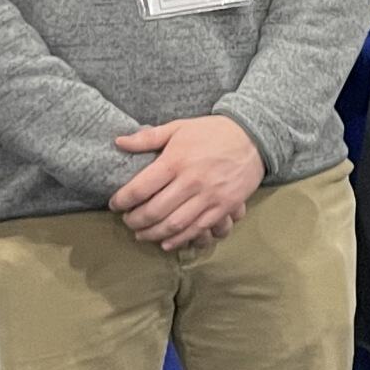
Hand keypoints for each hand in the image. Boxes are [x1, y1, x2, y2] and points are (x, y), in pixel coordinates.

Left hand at [111, 116, 264, 250]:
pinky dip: (180, 239)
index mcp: (176, 160)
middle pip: (155, 211)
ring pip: (175, 224)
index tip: (115, 205)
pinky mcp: (225, 206)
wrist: (254, 137)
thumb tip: (119, 142)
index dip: (123, 201)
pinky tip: (167, 242)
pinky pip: (199, 228)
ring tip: (142, 234)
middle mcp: (191, 181)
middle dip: (135, 221)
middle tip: (127, 222)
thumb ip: (148, 137)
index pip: (140, 188)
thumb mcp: (179, 127)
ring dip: (154, 234)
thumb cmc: (212, 131)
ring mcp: (210, 196)